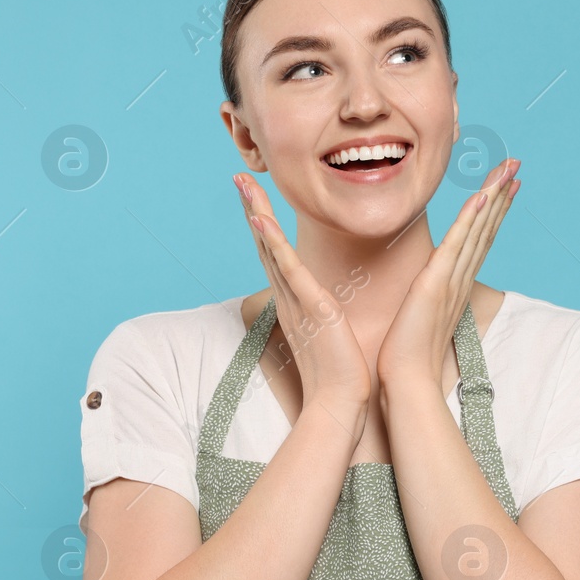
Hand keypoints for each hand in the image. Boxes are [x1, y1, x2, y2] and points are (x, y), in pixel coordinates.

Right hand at [236, 173, 372, 431]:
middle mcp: (289, 298)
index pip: (277, 256)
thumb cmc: (340, 374)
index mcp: (296, 302)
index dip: (265, 226)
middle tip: (240, 177)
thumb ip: (326, 318)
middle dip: (253, 209)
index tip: (256, 199)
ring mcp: (297, 301)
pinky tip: (262, 221)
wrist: (339, 403)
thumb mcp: (331, 335)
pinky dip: (274, 244)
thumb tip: (330, 310)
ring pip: (272, 249)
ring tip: (245, 184)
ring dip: (257, 214)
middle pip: (266, 245)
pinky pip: (288, 270)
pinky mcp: (310, 307)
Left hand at [377, 158, 519, 390]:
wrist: (407, 382)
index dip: (493, 212)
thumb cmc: (406, 358)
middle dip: (502, 195)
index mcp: (455, 287)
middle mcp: (460, 280)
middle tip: (516, 166)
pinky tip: (481, 196)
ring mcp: (451, 280)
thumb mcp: (416, 321)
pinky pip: (457, 244)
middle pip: (486, 229)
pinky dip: (471, 219)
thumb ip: (423, 302)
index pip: (478, 241)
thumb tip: (420, 295)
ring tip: (508, 169)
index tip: (504, 188)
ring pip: (478, 230)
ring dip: (494, 197)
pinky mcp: (437, 283)